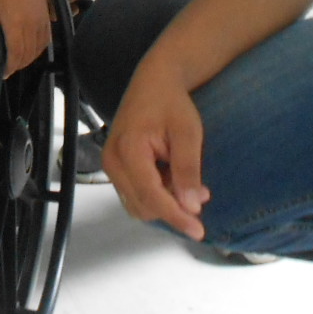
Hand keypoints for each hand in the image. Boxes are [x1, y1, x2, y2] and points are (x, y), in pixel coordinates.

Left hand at [0, 0, 51, 77]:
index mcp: (15, 25)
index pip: (15, 56)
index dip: (9, 68)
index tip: (2, 72)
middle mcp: (31, 26)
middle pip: (28, 55)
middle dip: (18, 65)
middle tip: (8, 67)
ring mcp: (41, 21)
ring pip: (38, 49)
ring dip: (29, 58)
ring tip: (18, 60)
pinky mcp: (46, 15)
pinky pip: (46, 39)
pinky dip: (39, 48)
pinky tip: (32, 49)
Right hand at [101, 53, 209, 240]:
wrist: (154, 82)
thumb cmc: (171, 102)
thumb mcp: (188, 133)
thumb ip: (188, 169)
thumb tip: (191, 207)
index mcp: (128, 149)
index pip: (151, 196)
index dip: (176, 216)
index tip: (199, 231)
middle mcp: (112, 161)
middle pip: (143, 206)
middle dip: (173, 207)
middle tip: (201, 191)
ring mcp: (111, 166)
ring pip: (138, 205)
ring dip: (165, 202)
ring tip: (186, 181)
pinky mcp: (115, 168)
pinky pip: (135, 195)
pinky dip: (157, 195)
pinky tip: (172, 178)